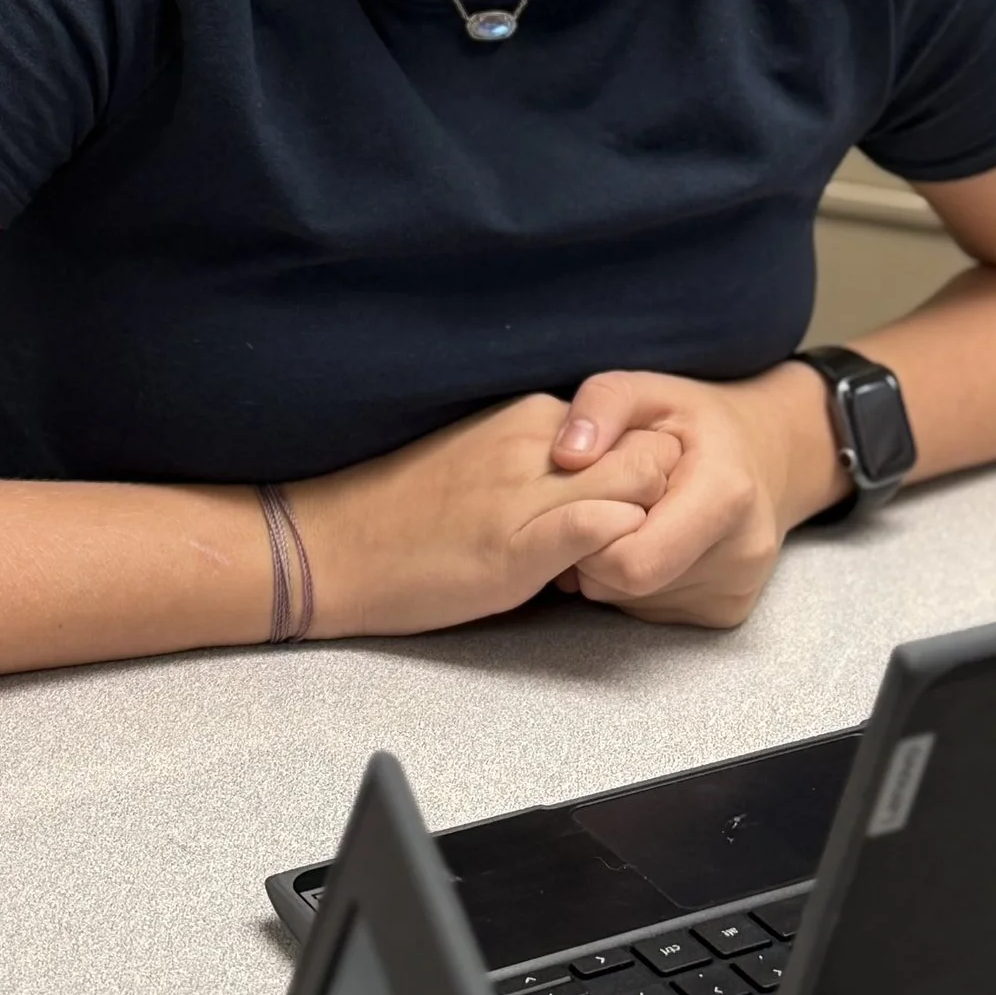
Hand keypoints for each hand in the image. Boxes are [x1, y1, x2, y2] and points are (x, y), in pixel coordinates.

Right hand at [287, 395, 680, 639]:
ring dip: (649, 528)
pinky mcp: (516, 545)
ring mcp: (529, 491)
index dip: (652, 472)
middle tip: (643, 542)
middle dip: (667, 498)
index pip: (638, 427)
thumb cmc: (402, 512)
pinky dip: (620, 550)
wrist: (328, 547)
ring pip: (642, 486)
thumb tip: (600, 479)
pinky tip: (592, 578)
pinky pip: (601, 526)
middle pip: (656, 451)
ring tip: (618, 565)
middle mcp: (539, 440)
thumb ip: (546, 458)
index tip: (638, 509)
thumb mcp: (486, 457)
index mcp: (532, 416)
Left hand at [546, 363, 842, 628]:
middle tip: (601, 509)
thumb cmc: (696, 422)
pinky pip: (654, 610)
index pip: (632, 562)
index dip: (591, 538)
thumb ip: (602, 405)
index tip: (586, 502)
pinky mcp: (729, 611)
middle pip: (630, 585)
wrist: (766, 455)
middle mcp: (742, 553)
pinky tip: (650, 541)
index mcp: (725, 496)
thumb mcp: (647, 389)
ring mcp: (738, 590)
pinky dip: (638, 582)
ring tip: (631, 520)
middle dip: (598, 553)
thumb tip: (566, 455)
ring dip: (614, 569)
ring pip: (636, 602)